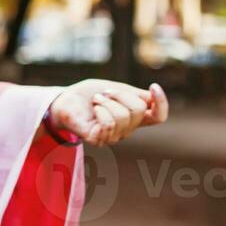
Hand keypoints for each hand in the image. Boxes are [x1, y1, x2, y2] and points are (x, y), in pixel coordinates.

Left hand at [48, 80, 168, 146]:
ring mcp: (113, 136)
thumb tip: (154, 98)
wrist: (64, 99)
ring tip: (96, 100)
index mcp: (135, 117)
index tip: (153, 86)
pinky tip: (94, 109)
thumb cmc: (91, 94)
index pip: (158, 117)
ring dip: (106, 101)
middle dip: (120, 94)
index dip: (162, 103)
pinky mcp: (97, 139)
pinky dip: (101, 109)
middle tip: (104, 93)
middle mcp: (127, 129)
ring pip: (123, 116)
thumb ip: (137, 95)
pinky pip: (108, 123)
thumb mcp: (118, 89)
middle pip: (137, 110)